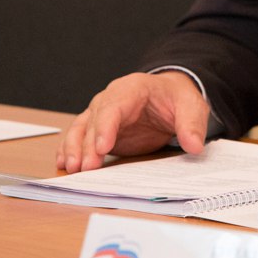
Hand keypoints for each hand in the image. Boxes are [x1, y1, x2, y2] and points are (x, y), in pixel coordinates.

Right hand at [56, 72, 208, 172]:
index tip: (102, 148)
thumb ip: (192, 125)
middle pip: (94, 121)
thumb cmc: (177, 99)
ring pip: (80, 128)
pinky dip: (69, 149)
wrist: (168, 97)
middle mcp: (110, 99)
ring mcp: (101, 114)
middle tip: (85, 168)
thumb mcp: (191, 106)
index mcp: (132, 88)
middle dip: (87, 145)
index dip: (106, 127)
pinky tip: (63, 164)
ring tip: (71, 169)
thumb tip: (194, 146)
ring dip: (73, 149)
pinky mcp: (98, 129)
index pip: (114, 106)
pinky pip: (78, 137)